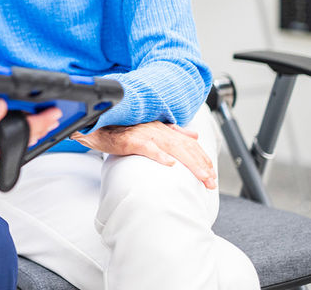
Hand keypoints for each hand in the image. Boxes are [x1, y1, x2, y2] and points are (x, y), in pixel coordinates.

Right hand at [71, 122, 216, 188]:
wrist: (97, 129)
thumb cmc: (122, 133)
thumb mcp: (150, 131)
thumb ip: (173, 132)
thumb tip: (194, 135)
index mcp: (163, 128)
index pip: (189, 144)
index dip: (202, 159)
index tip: (212, 174)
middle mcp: (157, 129)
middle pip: (185, 147)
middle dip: (201, 165)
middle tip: (211, 181)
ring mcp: (144, 134)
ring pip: (172, 148)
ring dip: (189, 162)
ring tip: (201, 176)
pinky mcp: (130, 140)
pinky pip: (147, 147)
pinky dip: (159, 155)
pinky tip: (169, 164)